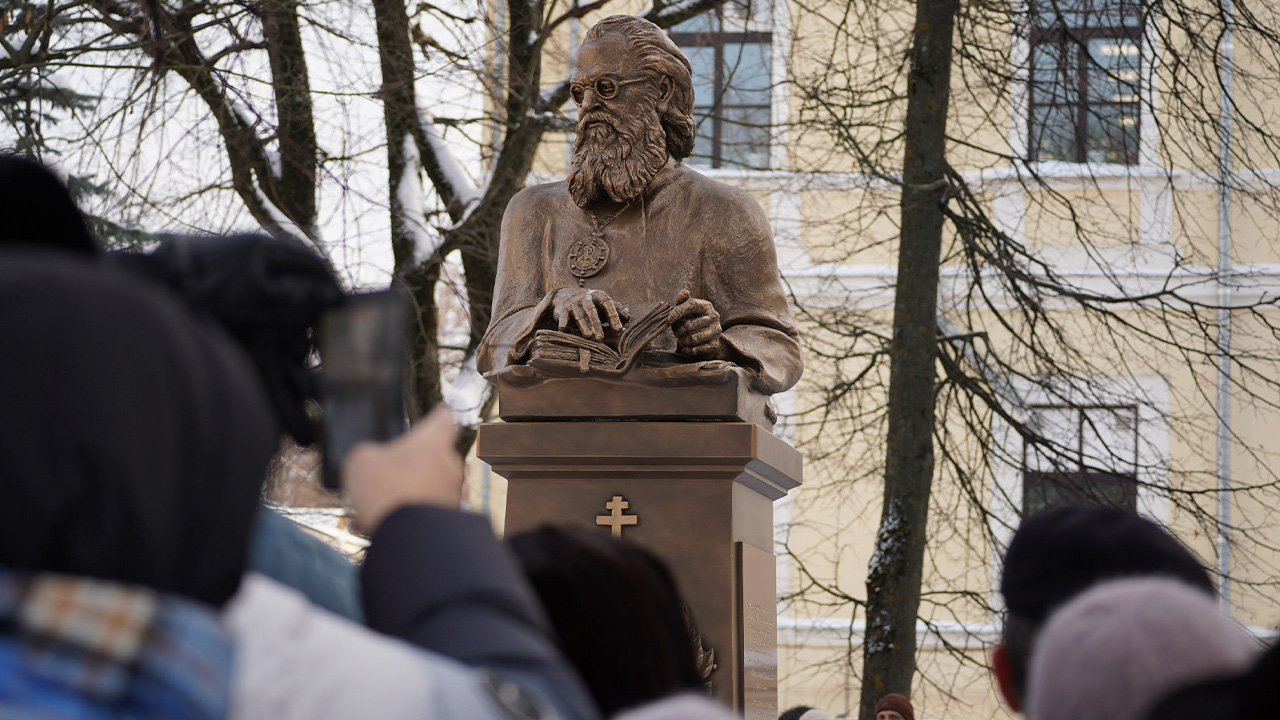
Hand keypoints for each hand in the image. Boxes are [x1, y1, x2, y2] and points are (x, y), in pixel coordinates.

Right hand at [343, 406, 463, 534]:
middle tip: (382, 473)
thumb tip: (371, 460)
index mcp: (433, 441)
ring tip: (369, 508)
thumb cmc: (388, 491)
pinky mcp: (448, 519)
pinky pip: (421, 511)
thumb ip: (366, 452)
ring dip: (400, 493)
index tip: (435, 413)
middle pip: (430, 455)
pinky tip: (372, 527)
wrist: (411, 540)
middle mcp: (449, 464)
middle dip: (407, 463)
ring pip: (423, 486)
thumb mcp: (361, 460)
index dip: (437, 414)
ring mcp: (451, 492)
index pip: (443, 417)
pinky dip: (401, 516)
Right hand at [550, 287, 629, 340]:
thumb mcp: (604, 304)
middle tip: (601, 338)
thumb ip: (617, 309)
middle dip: (596, 324)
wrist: (566, 295)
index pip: (607, 304)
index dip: (613, 316)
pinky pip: (562, 316)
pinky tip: (563, 330)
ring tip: (588, 336)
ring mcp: (573, 303)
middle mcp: (585, 298)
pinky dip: (562, 322)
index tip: (618, 329)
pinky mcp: (561, 310)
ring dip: (583, 325)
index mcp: (598, 296)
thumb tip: (628, 316)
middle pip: (591, 310)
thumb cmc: (591, 304)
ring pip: (578, 315)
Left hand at [668, 288, 724, 358]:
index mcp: (706, 306)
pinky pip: (696, 349)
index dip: (678, 311)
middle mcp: (714, 317)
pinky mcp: (715, 345)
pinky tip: (684, 347)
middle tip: (675, 332)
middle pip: (690, 325)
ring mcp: (716, 331)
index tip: (668, 320)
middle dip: (678, 330)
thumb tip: (683, 292)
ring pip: (693, 338)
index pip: (692, 304)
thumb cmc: (693, 320)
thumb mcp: (687, 309)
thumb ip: (683, 301)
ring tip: (680, 339)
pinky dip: (687, 349)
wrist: (707, 338)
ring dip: (682, 340)